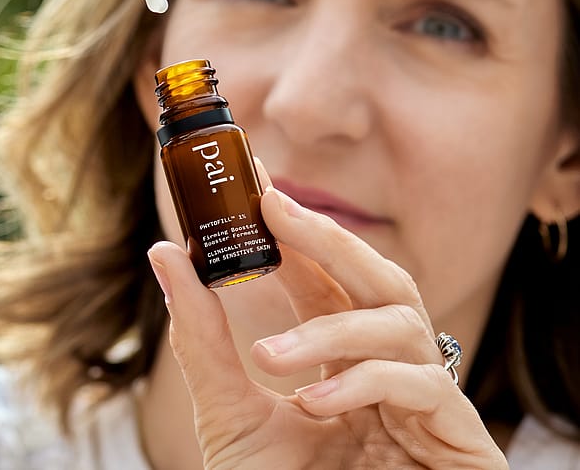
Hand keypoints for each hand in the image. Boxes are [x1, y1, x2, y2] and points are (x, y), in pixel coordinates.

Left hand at [147, 173, 507, 467]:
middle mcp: (386, 367)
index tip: (257, 185)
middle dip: (327, 236)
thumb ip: (201, 340)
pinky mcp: (458, 440)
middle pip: (377, 276)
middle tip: (273, 204)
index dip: (296, 229)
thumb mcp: (230, 415)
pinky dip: (364, 383)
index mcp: (341, 358)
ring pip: (398, 322)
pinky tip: (315, 400)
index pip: (326, 279)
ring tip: (273, 359)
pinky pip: (424, 385)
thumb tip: (166, 254)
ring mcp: (425, 402)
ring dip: (330, 331)